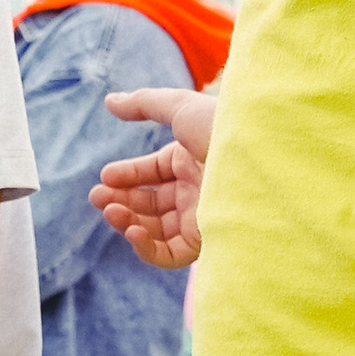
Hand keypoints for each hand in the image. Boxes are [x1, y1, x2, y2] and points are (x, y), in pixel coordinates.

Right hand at [93, 87, 216, 269]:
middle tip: (97, 198)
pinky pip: (169, 254)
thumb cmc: (223, 127)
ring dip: (127, 222)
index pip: (151, 174)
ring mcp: (199, 216)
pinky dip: (146, 247)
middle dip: (120, 201)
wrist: (257, 157)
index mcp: (191, 160)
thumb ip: (143, 104)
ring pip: (154, 229)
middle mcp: (195, 190)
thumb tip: (109, 101)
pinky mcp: (204, 240)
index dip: (126, 176)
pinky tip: (132, 231)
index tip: (105, 177)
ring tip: (110, 212)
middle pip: (149, 203)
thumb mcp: (180, 108)